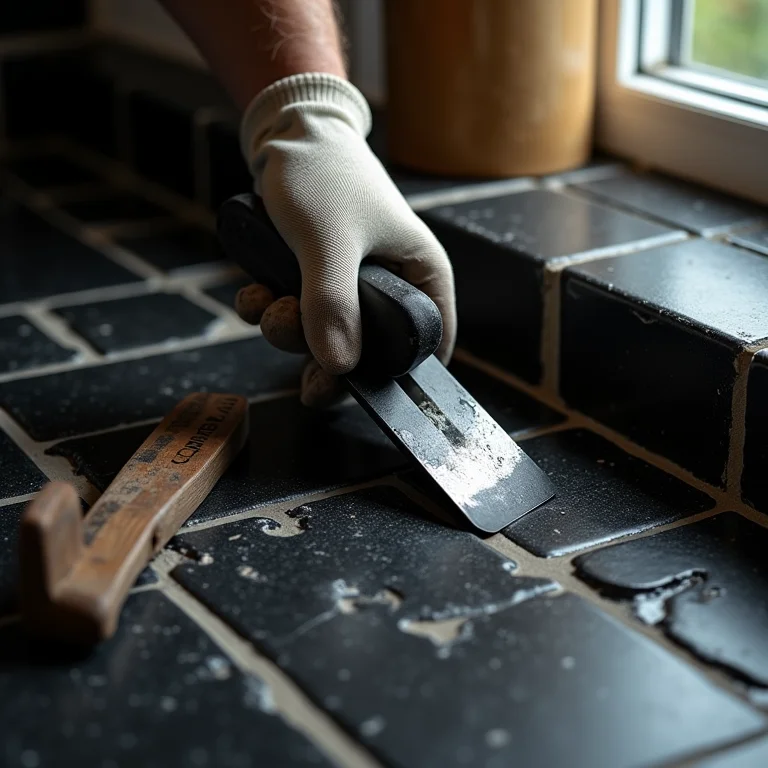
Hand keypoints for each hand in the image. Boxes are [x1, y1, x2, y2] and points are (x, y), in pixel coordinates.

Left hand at [237, 73, 455, 406]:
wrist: (284, 134)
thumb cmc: (323, 176)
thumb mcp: (329, 241)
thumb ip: (333, 304)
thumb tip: (338, 368)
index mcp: (420, 275)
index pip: (428, 342)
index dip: (396, 373)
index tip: (355, 389)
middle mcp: (391, 285)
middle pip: (367, 349)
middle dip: (321, 352)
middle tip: (290, 334)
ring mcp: (352, 284)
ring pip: (324, 335)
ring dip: (287, 331)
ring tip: (265, 302)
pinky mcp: (316, 279)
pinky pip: (296, 315)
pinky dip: (271, 311)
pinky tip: (253, 293)